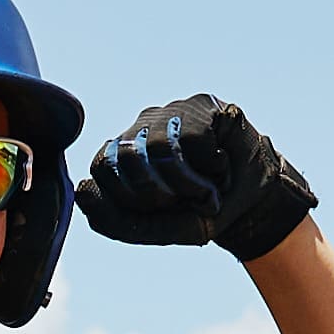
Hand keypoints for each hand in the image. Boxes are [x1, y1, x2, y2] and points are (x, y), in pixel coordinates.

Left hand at [75, 94, 316, 261]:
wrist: (252, 203)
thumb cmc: (201, 212)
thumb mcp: (161, 227)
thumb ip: (117, 220)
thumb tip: (81, 191)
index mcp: (124, 155)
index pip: (101, 168)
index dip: (129, 199)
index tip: (159, 210)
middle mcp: (142, 127)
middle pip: (125, 157)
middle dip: (156, 194)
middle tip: (183, 203)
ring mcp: (171, 113)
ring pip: (160, 148)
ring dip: (188, 184)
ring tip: (208, 190)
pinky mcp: (203, 106)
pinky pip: (193, 138)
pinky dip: (210, 166)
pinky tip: (221, 166)